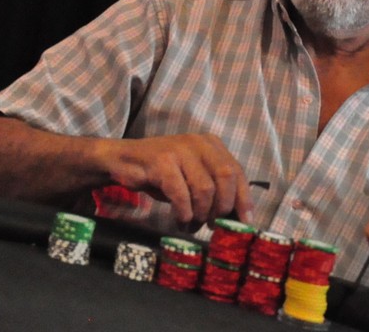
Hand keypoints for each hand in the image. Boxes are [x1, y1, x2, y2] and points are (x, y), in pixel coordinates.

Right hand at [105, 133, 252, 227]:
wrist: (124, 161)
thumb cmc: (163, 173)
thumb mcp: (193, 177)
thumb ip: (214, 188)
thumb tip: (236, 216)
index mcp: (212, 145)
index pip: (237, 172)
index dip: (243, 198)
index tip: (245, 222)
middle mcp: (200, 143)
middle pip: (226, 177)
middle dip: (222, 207)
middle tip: (213, 225)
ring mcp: (181, 150)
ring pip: (205, 189)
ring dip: (200, 214)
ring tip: (192, 225)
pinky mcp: (162, 162)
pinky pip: (181, 194)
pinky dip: (184, 213)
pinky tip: (181, 221)